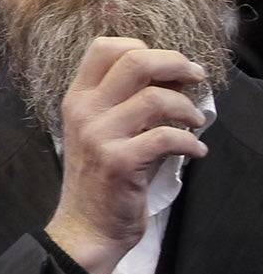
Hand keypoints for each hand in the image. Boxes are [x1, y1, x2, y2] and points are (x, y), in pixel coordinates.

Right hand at [45, 36, 208, 273]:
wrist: (86, 226)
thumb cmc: (100, 178)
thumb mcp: (100, 131)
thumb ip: (124, 101)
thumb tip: (172, 76)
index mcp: (78, 99)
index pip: (105, 47)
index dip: (143, 47)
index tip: (167, 67)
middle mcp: (83, 111)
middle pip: (135, 60)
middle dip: (176, 63)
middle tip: (195, 77)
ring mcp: (98, 136)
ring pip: (155, 97)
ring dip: (187, 108)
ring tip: (195, 122)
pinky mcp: (119, 162)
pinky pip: (166, 137)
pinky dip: (190, 142)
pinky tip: (195, 151)